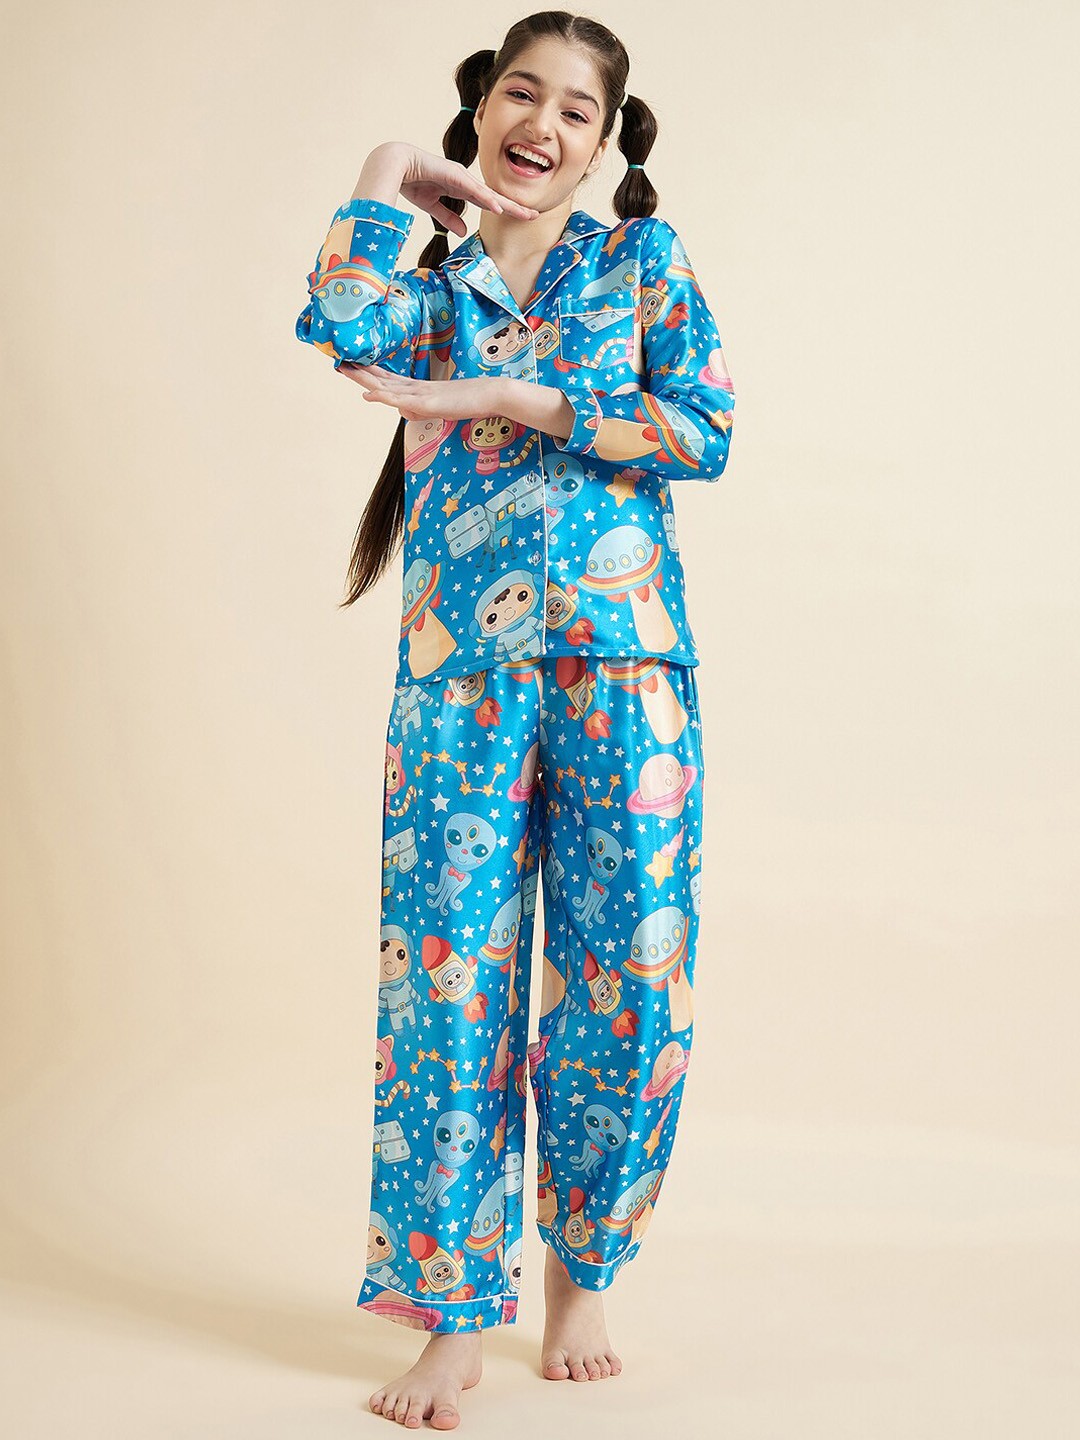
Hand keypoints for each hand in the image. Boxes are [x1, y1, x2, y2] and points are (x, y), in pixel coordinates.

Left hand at [338, 363, 506, 421]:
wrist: (491, 394)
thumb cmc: (468, 401)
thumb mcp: (438, 409)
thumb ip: (418, 409)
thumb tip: (401, 409)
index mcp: (417, 388)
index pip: (387, 379)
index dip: (368, 373)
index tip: (350, 366)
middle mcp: (415, 387)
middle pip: (381, 377)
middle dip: (359, 371)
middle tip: (338, 361)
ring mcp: (420, 393)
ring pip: (386, 384)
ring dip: (364, 377)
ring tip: (345, 369)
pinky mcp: (428, 401)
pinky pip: (401, 399)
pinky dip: (383, 395)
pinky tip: (369, 393)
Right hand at [396, 143, 538, 235]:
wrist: (396, 164)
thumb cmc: (412, 180)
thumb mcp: (433, 206)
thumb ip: (448, 218)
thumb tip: (463, 231)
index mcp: (461, 187)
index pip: (488, 200)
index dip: (506, 208)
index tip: (522, 216)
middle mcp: (465, 180)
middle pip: (495, 196)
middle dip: (515, 206)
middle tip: (535, 215)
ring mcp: (460, 177)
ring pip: (489, 194)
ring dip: (507, 204)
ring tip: (525, 213)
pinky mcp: (453, 175)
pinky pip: (473, 190)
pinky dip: (486, 199)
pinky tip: (499, 207)